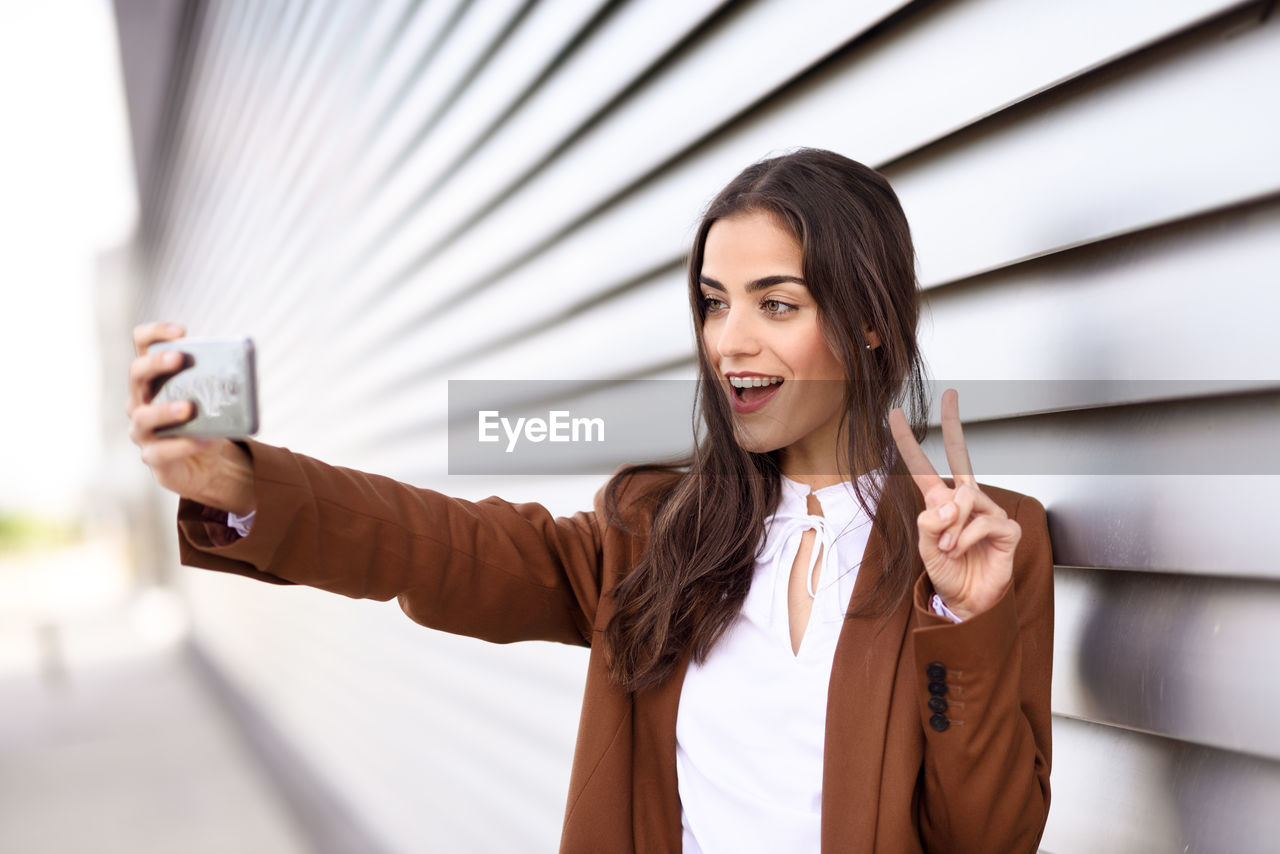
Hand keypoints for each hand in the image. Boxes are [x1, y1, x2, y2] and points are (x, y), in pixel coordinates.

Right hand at [127, 322, 255, 514]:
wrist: (205, 464)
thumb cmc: (206, 422)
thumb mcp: (213, 399)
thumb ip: (220, 382)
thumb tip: (242, 368)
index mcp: (153, 379)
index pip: (142, 345)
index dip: (155, 333)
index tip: (181, 331)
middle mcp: (140, 400)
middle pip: (136, 374)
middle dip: (156, 363)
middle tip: (180, 358)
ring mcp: (142, 429)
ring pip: (143, 416)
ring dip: (165, 410)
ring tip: (189, 407)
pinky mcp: (153, 456)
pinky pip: (161, 451)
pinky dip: (182, 445)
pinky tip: (201, 441)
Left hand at [888, 388, 1020, 620]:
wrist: (968, 602)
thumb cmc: (949, 573)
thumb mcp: (926, 548)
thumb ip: (929, 524)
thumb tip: (946, 505)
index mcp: (941, 504)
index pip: (923, 468)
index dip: (909, 442)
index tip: (897, 415)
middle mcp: (966, 501)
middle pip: (962, 458)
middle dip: (955, 423)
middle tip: (950, 395)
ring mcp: (989, 512)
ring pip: (965, 498)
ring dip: (951, 526)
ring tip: (947, 547)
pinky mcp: (1006, 529)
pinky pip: (981, 522)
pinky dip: (964, 539)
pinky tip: (961, 551)